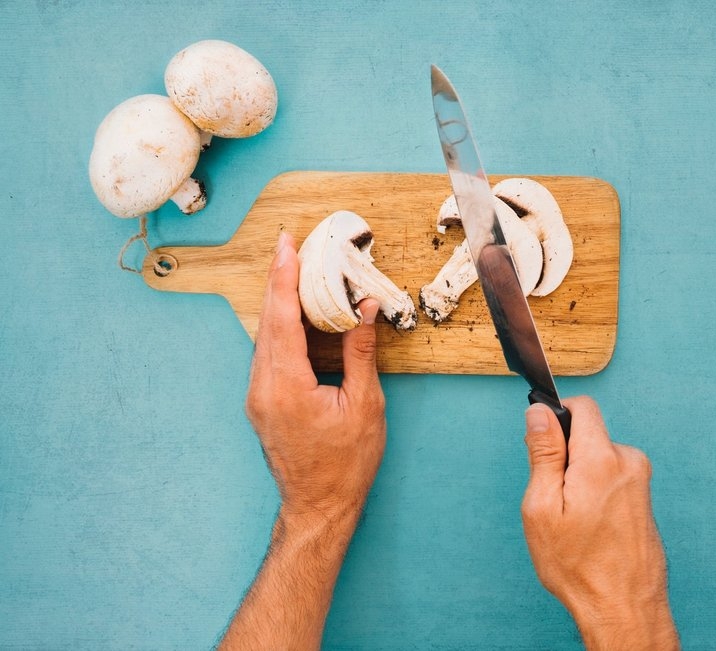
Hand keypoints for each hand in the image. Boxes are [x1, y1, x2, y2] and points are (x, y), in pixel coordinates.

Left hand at [221, 232, 385, 649]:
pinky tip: (293, 314)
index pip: (282, 318)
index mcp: (287, 386)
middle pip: (266, 321)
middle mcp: (262, 388)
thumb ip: (359, 353)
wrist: (318, 506)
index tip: (287, 244)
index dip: (284, 277)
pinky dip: (279, 327)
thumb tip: (364, 309)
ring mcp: (257, 396)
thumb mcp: (364, 406)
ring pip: (263, 336)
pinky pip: (266, 353)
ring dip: (277, 302)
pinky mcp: (261, 402)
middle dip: (278, 280)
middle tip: (291, 246)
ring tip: (293, 271)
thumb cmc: (346, 464)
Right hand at [521, 397, 678, 650]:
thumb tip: (540, 412)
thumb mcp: (542, 507)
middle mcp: (628, 462)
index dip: (557, 416)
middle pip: (589, 434)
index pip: (582, 407)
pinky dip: (597, 491)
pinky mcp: (644, 496)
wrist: (623, 608)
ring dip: (582, 477)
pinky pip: (612, 476)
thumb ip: (543, 453)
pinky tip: (592, 526)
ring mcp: (641, 480)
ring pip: (599, 457)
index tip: (544, 445)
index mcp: (600, 460)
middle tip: (556, 498)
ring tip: (575, 518)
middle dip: (566, 456)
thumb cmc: (578, 565)